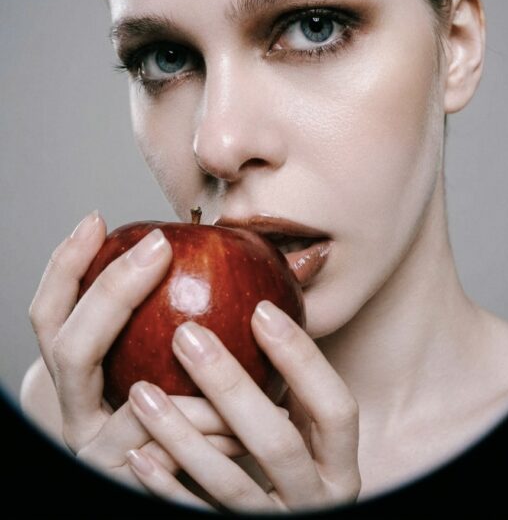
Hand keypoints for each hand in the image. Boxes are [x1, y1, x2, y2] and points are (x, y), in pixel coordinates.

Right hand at [28, 211, 246, 488]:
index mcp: (81, 374)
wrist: (186, 488)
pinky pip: (167, 456)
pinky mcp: (129, 484)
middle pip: (70, 348)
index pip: (52, 314)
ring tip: (210, 332)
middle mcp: (77, 411)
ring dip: (175, 371)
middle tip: (157, 246)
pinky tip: (241, 417)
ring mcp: (98, 451)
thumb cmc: (191, 411)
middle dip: (111, 290)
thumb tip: (253, 246)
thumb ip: (195, 314)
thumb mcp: (177, 359)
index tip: (98, 220)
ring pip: (128, 410)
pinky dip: (205, 431)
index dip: (66, 265)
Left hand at [126, 301, 360, 511]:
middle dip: (230, 385)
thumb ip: (293, 384)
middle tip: (186, 334)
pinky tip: (137, 454)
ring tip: (141, 390)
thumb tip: (273, 297)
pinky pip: (197, 516)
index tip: (261, 309)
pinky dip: (167, 485)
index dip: (303, 359)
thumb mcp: (304, 430)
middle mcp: (317, 498)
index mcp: (340, 465)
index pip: (335, 408)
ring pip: (231, 482)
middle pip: (279, 442)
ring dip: (182, 435)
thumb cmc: (287, 465)